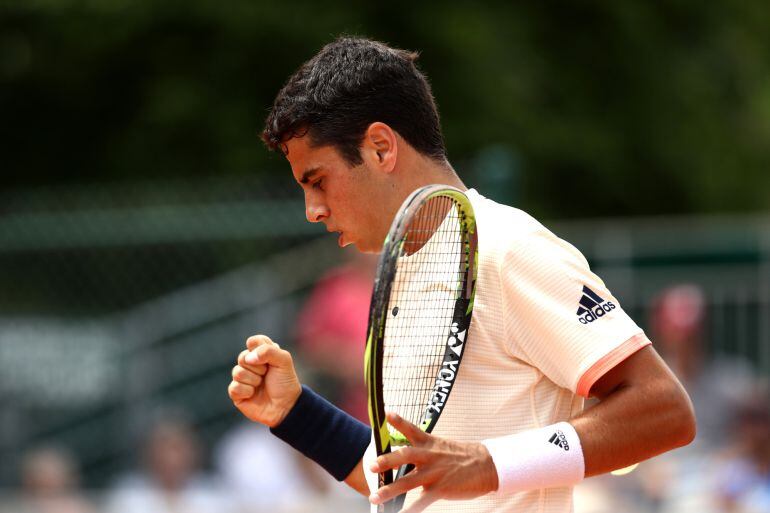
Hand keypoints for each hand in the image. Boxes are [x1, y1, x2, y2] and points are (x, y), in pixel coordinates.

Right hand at [228, 334, 301, 427]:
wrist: (286, 406)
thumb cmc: (285, 383)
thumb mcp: (284, 361)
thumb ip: (268, 351)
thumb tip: (248, 358)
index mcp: (262, 353)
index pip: (253, 342)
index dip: (259, 349)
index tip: (269, 359)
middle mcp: (250, 364)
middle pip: (242, 357)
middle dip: (258, 367)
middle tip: (267, 374)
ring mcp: (242, 378)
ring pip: (237, 372)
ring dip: (253, 380)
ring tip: (261, 385)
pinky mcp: (236, 393)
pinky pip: (234, 387)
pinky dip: (247, 391)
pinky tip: (253, 394)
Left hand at [369, 412, 498, 512]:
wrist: (487, 466)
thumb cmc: (462, 456)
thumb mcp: (442, 446)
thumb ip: (424, 448)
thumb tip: (405, 453)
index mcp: (429, 443)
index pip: (411, 429)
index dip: (398, 421)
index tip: (385, 414)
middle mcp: (429, 456)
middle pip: (405, 455)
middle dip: (387, 460)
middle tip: (371, 465)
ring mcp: (434, 473)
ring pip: (407, 482)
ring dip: (389, 490)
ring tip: (374, 497)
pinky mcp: (440, 489)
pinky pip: (421, 502)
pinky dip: (409, 510)